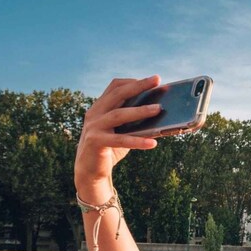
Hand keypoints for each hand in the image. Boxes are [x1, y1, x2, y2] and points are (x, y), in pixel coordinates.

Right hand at [74, 76, 162, 196]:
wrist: (90, 170)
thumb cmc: (110, 148)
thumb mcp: (122, 131)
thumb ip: (134, 122)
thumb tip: (161, 114)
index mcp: (100, 107)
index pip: (115, 87)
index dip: (133, 82)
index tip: (153, 80)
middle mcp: (94, 113)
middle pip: (117, 95)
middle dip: (138, 87)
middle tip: (157, 81)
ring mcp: (94, 127)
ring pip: (119, 115)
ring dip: (140, 111)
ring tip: (159, 108)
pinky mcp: (96, 142)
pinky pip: (120, 140)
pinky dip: (138, 141)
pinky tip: (152, 143)